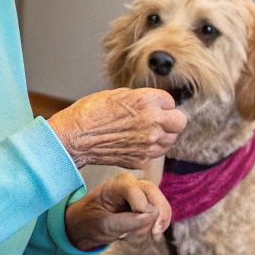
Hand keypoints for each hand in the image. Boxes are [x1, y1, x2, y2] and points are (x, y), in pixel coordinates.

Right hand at [47, 88, 186, 167]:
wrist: (74, 137)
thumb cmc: (90, 112)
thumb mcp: (117, 94)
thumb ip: (140, 98)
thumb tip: (153, 103)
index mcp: (147, 100)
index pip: (170, 101)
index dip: (159, 104)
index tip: (150, 106)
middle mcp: (153, 121)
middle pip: (180, 122)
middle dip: (171, 120)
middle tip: (158, 120)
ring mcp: (149, 143)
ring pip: (171, 140)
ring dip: (163, 135)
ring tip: (144, 132)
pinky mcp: (142, 159)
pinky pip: (155, 153)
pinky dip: (149, 149)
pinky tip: (133, 143)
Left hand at [66, 172, 171, 250]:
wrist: (86, 227)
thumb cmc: (89, 222)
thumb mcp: (103, 225)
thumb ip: (126, 221)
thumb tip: (151, 216)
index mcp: (114, 185)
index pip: (134, 190)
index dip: (140, 207)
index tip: (136, 227)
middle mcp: (129, 185)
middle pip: (152, 192)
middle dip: (157, 214)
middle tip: (154, 234)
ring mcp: (139, 195)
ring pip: (160, 203)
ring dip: (157, 222)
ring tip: (144, 236)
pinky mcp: (145, 205)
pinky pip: (160, 212)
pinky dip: (158, 225)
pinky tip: (151, 235)